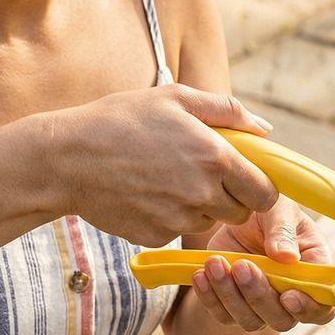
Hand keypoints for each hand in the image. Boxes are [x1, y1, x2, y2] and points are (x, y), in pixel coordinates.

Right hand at [40, 84, 278, 245]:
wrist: (67, 159)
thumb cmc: (121, 120)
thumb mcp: (175, 98)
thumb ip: (228, 112)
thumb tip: (266, 131)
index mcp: (215, 157)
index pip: (266, 193)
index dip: (261, 187)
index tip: (248, 178)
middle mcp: (203, 194)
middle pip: (242, 212)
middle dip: (233, 198)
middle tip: (207, 176)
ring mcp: (179, 219)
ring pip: (210, 222)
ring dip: (202, 207)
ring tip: (169, 179)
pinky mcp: (158, 236)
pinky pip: (179, 231)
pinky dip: (172, 217)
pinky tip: (148, 194)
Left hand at [190, 197, 334, 332]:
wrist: (236, 215)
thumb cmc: (268, 211)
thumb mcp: (278, 209)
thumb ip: (283, 230)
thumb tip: (286, 257)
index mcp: (314, 272)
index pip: (322, 306)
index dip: (308, 308)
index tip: (287, 295)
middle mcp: (292, 295)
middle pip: (283, 319)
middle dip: (260, 295)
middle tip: (242, 265)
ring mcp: (263, 305)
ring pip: (251, 320)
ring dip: (231, 295)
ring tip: (215, 263)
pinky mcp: (234, 306)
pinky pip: (223, 315)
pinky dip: (210, 298)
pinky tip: (202, 275)